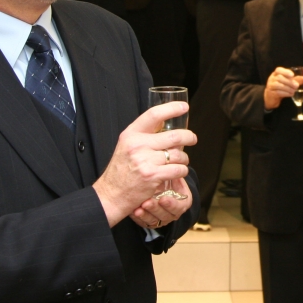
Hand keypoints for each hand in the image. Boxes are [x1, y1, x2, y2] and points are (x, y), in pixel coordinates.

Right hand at [93, 101, 196, 226]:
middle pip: (174, 135)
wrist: (111, 194)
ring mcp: (145, 160)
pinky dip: (182, 171)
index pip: (154, 115)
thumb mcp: (126, 146)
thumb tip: (166, 126)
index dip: (171, 109)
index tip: (184, 107)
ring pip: (178, 154)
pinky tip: (177, 172)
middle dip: (189, 137)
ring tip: (181, 161)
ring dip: (184, 158)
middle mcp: (137, 145)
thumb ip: (143, 136)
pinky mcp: (152, 175)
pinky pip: (178, 169)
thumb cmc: (121, 171)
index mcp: (131, 134)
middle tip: (192, 138)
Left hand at [130, 177, 192, 228]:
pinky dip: (139, 217)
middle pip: (167, 215)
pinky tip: (134, 211)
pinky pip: (145, 222)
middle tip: (147, 202)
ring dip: (147, 213)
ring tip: (139, 206)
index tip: (163, 198)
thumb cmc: (166, 179)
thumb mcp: (172, 175)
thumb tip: (174, 161)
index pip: (180, 206)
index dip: (172, 204)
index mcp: (182, 201)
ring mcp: (161, 217)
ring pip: (155, 220)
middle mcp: (173, 212)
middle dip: (156, 208)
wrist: (157, 187)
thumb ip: (173, 171)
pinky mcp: (150, 221)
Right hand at [263, 66, 302, 109]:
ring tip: (294, 91)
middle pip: (279, 78)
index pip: (279, 70)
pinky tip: (290, 94)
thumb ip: (296, 80)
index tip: (292, 75)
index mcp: (276, 74)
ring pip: (278, 85)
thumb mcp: (288, 82)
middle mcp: (272, 78)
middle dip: (289, 82)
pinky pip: (277, 92)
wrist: (271, 97)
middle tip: (297, 86)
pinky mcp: (271, 93)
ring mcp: (270, 86)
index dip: (286, 72)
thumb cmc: (280, 87)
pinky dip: (285, 93)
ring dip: (288, 88)